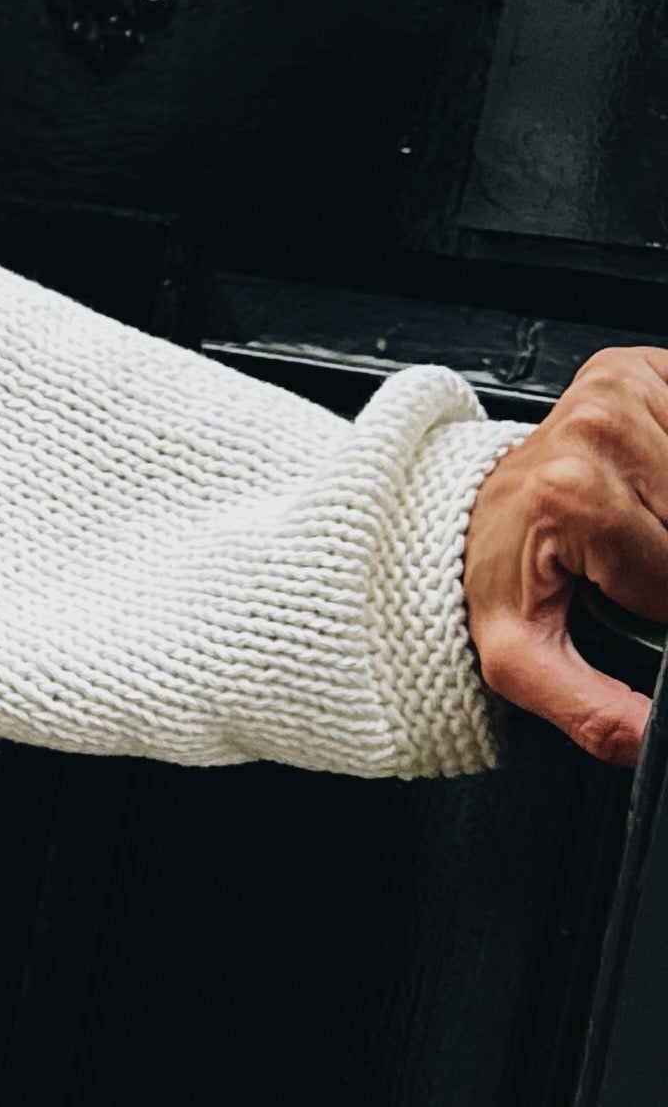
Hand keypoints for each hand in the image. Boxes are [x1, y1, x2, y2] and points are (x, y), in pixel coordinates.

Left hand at [466, 349, 667, 766]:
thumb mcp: (520, 661)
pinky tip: (651, 495)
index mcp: (573, 493)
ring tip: (638, 532)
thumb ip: (590, 711)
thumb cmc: (491, 571)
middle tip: (627, 568)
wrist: (460, 512)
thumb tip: (649, 739)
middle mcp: (599, 425)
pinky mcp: (647, 367)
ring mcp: (626, 387)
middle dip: (667, 561)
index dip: (661, 604)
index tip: (637, 602)